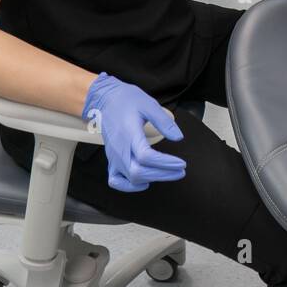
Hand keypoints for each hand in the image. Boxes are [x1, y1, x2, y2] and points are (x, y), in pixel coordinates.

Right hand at [82, 73, 186, 191]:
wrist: (105, 100)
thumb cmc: (126, 101)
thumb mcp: (149, 105)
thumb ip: (164, 122)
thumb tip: (178, 137)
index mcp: (129, 134)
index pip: (146, 157)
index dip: (165, 163)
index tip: (181, 163)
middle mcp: (119, 148)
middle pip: (138, 172)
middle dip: (163, 174)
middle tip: (180, 171)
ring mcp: (113, 156)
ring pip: (130, 178)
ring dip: (152, 179)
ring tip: (168, 173)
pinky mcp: (111, 159)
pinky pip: (115, 181)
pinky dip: (129, 186)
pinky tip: (144, 183)